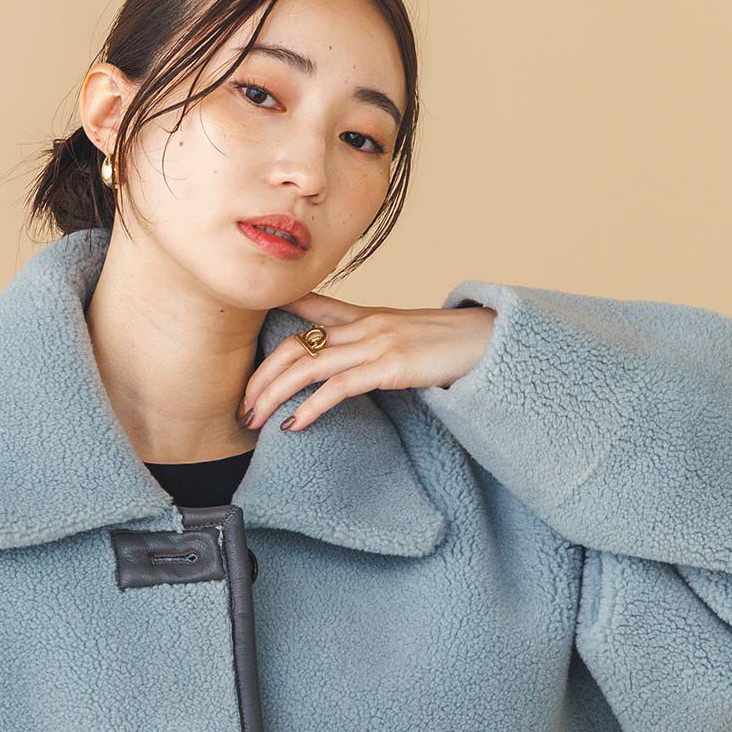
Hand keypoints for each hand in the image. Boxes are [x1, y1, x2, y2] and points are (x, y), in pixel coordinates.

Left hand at [239, 292, 496, 433]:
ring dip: (273, 395)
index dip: (272, 318)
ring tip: (254, 420)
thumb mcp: (403, 337)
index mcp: (365, 316)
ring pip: (307, 366)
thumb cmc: (448, 347)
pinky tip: (293, 425)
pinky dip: (309, 407)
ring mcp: (375, 343)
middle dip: (260, 377)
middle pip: (294, 344)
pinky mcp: (389, 365)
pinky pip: (337, 387)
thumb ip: (371, 345)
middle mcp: (364, 324)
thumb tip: (347, 365)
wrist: (489, 342)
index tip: (244, 346)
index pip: (308, 306)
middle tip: (242, 407)